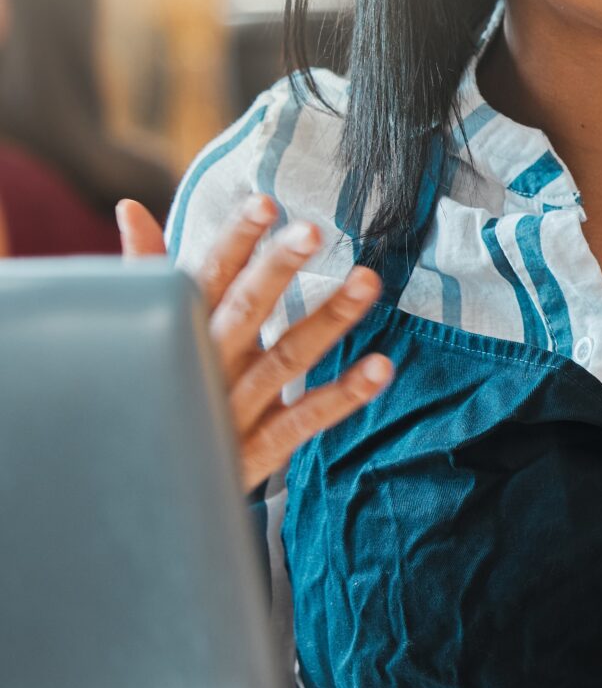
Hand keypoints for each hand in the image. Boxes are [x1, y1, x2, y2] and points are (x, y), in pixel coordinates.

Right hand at [119, 196, 394, 491]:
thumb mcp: (144, 332)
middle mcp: (208, 366)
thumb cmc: (155, 389)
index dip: (235, 240)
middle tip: (313, 229)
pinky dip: (345, 395)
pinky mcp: (259, 449)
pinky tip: (382, 367)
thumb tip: (131, 208)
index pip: (207, 277)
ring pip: (286, 359)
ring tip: (368, 281)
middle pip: (246, 311)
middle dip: (276, 269)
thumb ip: (147, 271)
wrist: (147, 485)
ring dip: (329, 320)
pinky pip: (306, 419)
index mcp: (182, 332)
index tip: (265, 202)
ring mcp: (235, 409)